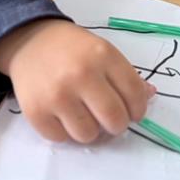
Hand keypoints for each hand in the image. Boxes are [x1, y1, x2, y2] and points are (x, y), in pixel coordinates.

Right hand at [0, 20, 153, 142]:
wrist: (30, 41)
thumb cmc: (72, 48)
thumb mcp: (103, 51)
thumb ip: (126, 75)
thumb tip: (149, 96)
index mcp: (103, 56)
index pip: (134, 94)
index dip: (139, 109)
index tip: (134, 112)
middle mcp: (81, 75)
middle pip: (114, 119)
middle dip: (117, 125)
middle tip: (111, 120)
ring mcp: (57, 95)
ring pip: (88, 135)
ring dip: (91, 130)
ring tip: (84, 115)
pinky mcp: (36, 112)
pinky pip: (61, 139)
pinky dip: (65, 132)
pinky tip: (63, 115)